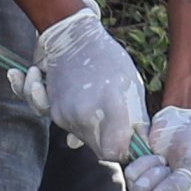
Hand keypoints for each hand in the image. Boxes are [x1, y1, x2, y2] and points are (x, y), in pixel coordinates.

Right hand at [34, 3, 149, 162]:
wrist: (70, 37)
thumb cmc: (108, 60)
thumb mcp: (132, 87)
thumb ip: (136, 120)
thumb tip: (138, 148)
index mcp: (111, 107)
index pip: (115, 153)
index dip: (123, 151)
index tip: (128, 141)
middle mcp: (85, 115)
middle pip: (99, 151)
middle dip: (108, 141)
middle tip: (114, 119)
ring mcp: (65, 115)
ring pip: (83, 141)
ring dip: (92, 130)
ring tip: (96, 103)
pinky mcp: (52, 112)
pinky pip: (68, 129)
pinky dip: (75, 123)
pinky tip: (81, 106)